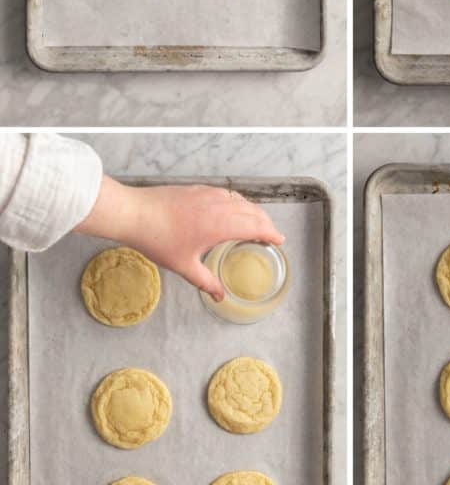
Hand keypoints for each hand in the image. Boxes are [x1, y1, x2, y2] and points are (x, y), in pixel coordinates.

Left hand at [74, 177, 283, 300]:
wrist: (134, 213)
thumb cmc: (158, 239)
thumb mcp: (184, 266)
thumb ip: (205, 281)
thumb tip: (219, 296)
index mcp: (221, 224)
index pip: (255, 226)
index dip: (270, 233)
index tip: (279, 240)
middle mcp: (220, 206)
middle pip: (252, 211)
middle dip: (265, 222)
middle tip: (271, 234)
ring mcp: (208, 194)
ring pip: (240, 200)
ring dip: (253, 211)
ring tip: (255, 222)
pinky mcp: (198, 189)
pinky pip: (226, 194)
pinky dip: (237, 202)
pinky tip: (232, 209)